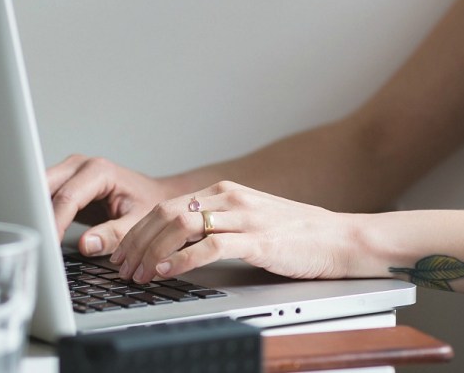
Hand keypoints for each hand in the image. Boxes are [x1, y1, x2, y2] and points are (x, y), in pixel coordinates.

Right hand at [47, 154, 178, 255]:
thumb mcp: (138, 222)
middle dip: (38, 214)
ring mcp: (69, 171)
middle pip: (45, 187)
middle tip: (35, 241)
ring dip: (35, 212)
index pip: (68, 197)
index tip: (49, 244)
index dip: (55, 222)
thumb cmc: (148, 204)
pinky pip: (44, 196)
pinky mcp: (64, 182)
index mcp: (99, 171)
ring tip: (34, 237)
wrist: (152, 195)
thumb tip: (87, 245)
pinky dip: (40, 212)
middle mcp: (80, 165)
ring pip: (40, 190)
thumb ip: (115, 235)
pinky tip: (40, 230)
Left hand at [110, 181, 358, 282]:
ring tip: (138, 272)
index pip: (167, 207)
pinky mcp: (259, 240)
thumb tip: (177, 245)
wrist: (341, 239)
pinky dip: (181, 260)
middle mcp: (230, 198)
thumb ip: (215, 227)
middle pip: (167, 214)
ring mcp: (245, 217)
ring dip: (152, 251)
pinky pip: (210, 247)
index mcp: (224, 192)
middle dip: (137, 242)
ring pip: (182, 226)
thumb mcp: (248, 222)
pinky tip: (166, 272)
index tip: (123, 251)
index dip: (139, 230)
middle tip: (122, 266)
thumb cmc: (296, 235)